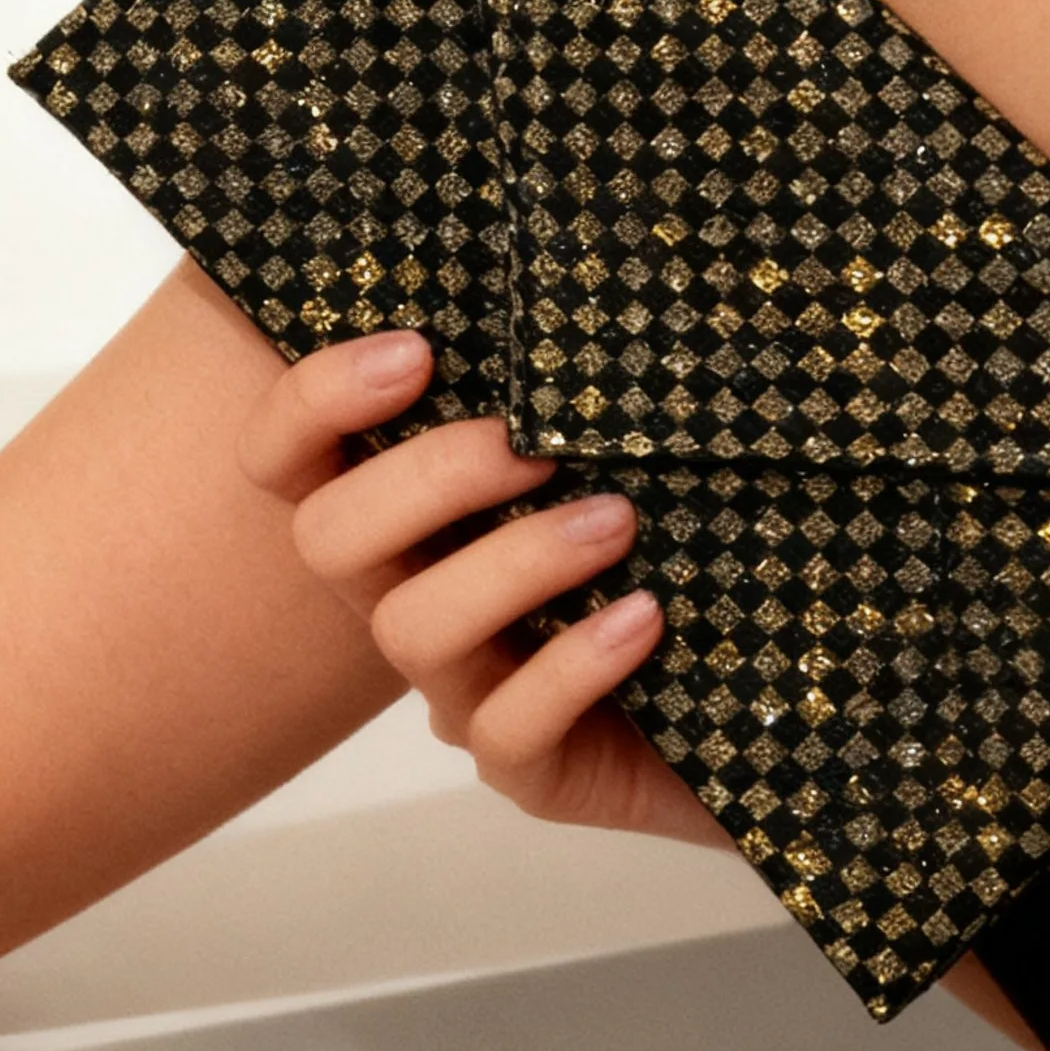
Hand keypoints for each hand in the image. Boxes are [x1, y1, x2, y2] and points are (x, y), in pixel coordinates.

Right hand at [239, 329, 727, 855]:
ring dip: (513, 561)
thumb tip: (587, 281)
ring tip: (615, 520)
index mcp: (412, 510)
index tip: (416, 350)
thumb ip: (567, 390)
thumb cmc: (678, 542)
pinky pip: (507, 732)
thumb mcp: (614, 449)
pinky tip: (643, 617)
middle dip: (427, 476)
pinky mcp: (528, 769)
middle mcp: (412, 593)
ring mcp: (462, 688)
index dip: (315, 402)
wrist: (762, 697)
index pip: (287, 458)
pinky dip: (572, 664)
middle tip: (530, 444)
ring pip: (413, 629)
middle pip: (330, 538)